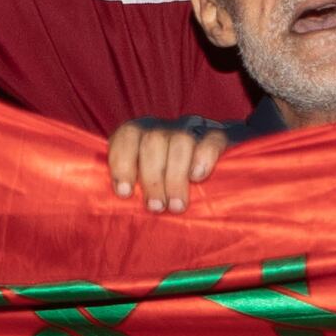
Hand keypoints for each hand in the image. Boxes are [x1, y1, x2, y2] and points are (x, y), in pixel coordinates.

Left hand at [108, 118, 226, 213]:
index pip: (126, 135)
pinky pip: (212, 140)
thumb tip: (116, 206)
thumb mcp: (143, 184)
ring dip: (176, 176)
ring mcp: (192, 129)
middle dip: (152, 178)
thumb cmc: (165, 187)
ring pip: (181, 140)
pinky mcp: (220, 135)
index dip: (122, 163)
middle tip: (156, 207)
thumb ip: (130, 187)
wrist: (215, 173)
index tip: (124, 193)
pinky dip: (204, 158)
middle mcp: (165, 128)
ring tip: (176, 206)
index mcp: (141, 135)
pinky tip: (197, 177)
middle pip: (153, 141)